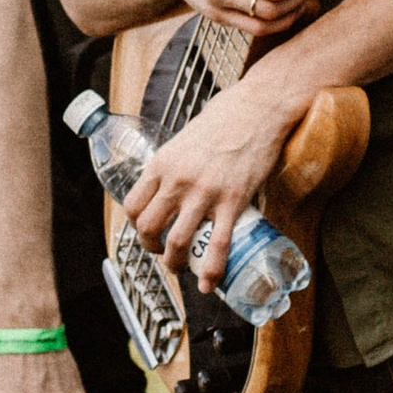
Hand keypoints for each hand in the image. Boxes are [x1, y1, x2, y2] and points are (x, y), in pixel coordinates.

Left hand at [124, 65, 314, 284]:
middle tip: (162, 252)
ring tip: (182, 269)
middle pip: (149, 227)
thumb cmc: (224, 118)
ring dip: (175, 264)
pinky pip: (218, 245)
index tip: (146, 231)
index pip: (134, 205)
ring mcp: (204, 193)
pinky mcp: (233, 202)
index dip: (136, 226)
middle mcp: (177, 180)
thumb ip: (177, 163)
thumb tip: (176, 183)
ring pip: (177, 242)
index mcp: (162, 164)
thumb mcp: (185, 138)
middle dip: (151, 248)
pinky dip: (210, 271)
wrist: (258, 108)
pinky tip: (209, 284)